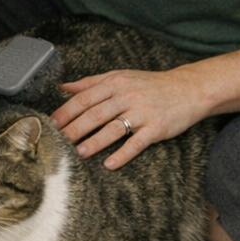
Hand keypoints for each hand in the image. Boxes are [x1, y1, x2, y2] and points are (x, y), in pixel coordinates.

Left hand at [49, 67, 203, 167]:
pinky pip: (137, 143)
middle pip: (95, 114)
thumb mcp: (121, 76)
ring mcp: (142, 112)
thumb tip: (64, 87)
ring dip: (94, 142)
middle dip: (74, 129)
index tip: (51, 124)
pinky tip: (110, 164)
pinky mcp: (157, 127)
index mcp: (115, 83)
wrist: (188, 89)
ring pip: (113, 128)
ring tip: (79, 153)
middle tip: (58, 142)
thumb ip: (91, 82)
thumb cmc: (151, 84)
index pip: (84, 98)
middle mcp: (127, 96)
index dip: (66, 112)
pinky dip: (123, 154)